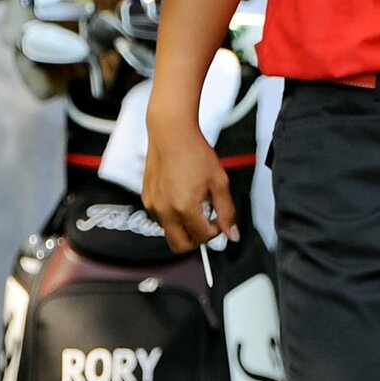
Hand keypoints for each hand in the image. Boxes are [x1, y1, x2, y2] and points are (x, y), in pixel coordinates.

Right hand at [141, 114, 237, 253]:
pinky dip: (172, 216)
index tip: (219, 220)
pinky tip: (181, 197)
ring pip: (169, 232)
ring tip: (195, 205)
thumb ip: (227, 211)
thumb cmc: (195, 153)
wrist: (171, 134)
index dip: (216, 231)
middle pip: (180, 246)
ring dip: (184, 227)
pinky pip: (160, 218)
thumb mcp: (219, 182)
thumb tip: (233, 234)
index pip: (203, 237)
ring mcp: (153, 205)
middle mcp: (165, 210)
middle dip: (196, 240)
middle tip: (207, 225)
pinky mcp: (146, 198)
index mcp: (185, 208)